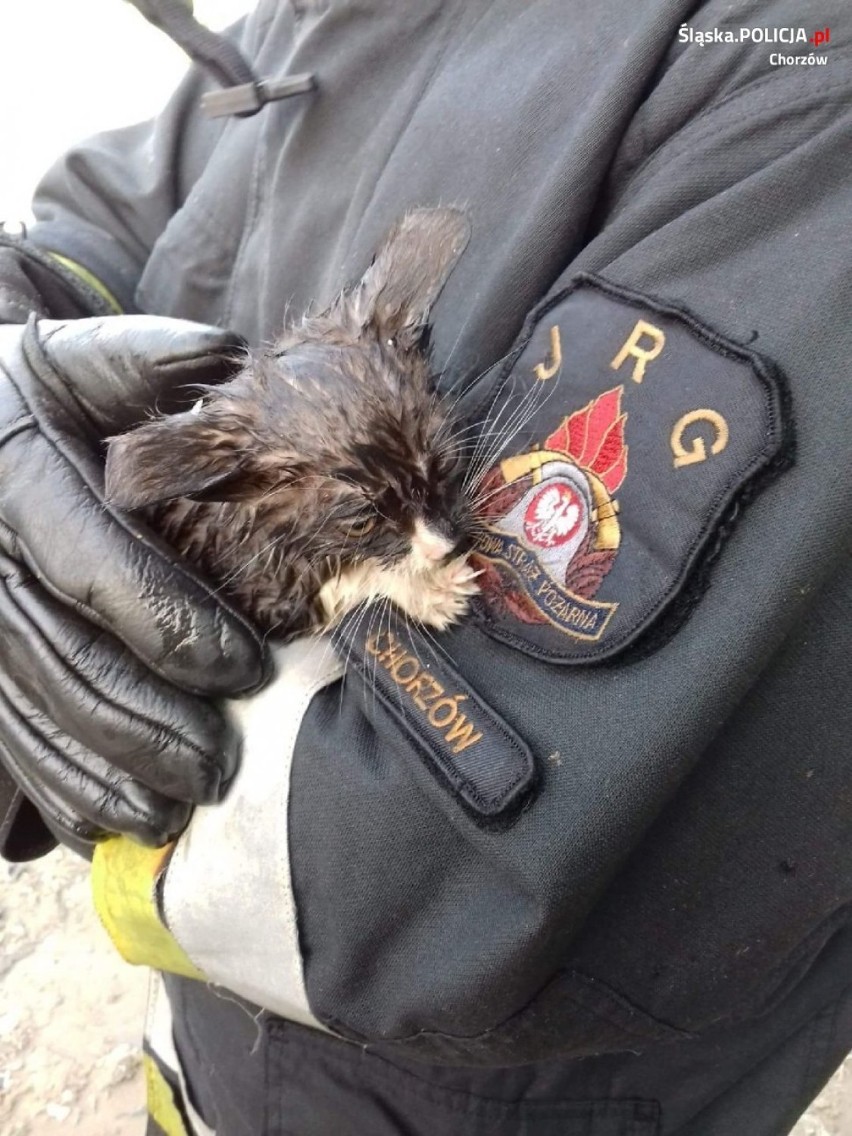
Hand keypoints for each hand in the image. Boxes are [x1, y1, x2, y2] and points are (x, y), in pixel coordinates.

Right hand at [0, 315, 269, 853]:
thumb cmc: (14, 393)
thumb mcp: (67, 359)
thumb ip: (138, 359)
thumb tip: (228, 360)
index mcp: (12, 483)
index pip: (98, 569)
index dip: (174, 627)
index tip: (247, 670)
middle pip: (69, 661)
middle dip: (151, 723)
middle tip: (223, 768)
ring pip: (33, 712)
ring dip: (103, 773)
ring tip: (171, 813)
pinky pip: (1, 735)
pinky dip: (50, 786)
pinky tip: (99, 823)